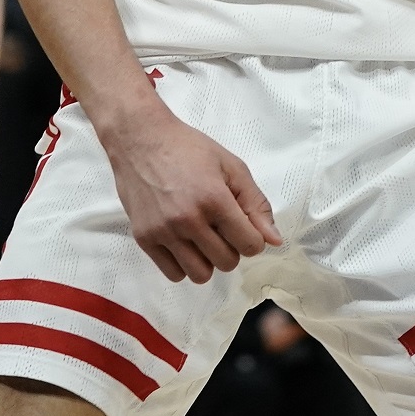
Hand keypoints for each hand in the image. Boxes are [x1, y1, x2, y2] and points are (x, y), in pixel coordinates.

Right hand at [102, 107, 282, 283]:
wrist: (140, 140)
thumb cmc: (189, 149)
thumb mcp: (231, 167)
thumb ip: (256, 204)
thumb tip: (273, 240)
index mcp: (214, 198)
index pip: (250, 245)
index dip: (253, 238)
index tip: (244, 227)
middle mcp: (188, 219)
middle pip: (227, 262)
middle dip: (231, 249)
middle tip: (221, 228)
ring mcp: (163, 231)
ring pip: (200, 275)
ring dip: (208, 261)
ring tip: (202, 238)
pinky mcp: (144, 239)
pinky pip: (173, 274)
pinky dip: (184, 265)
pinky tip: (183, 243)